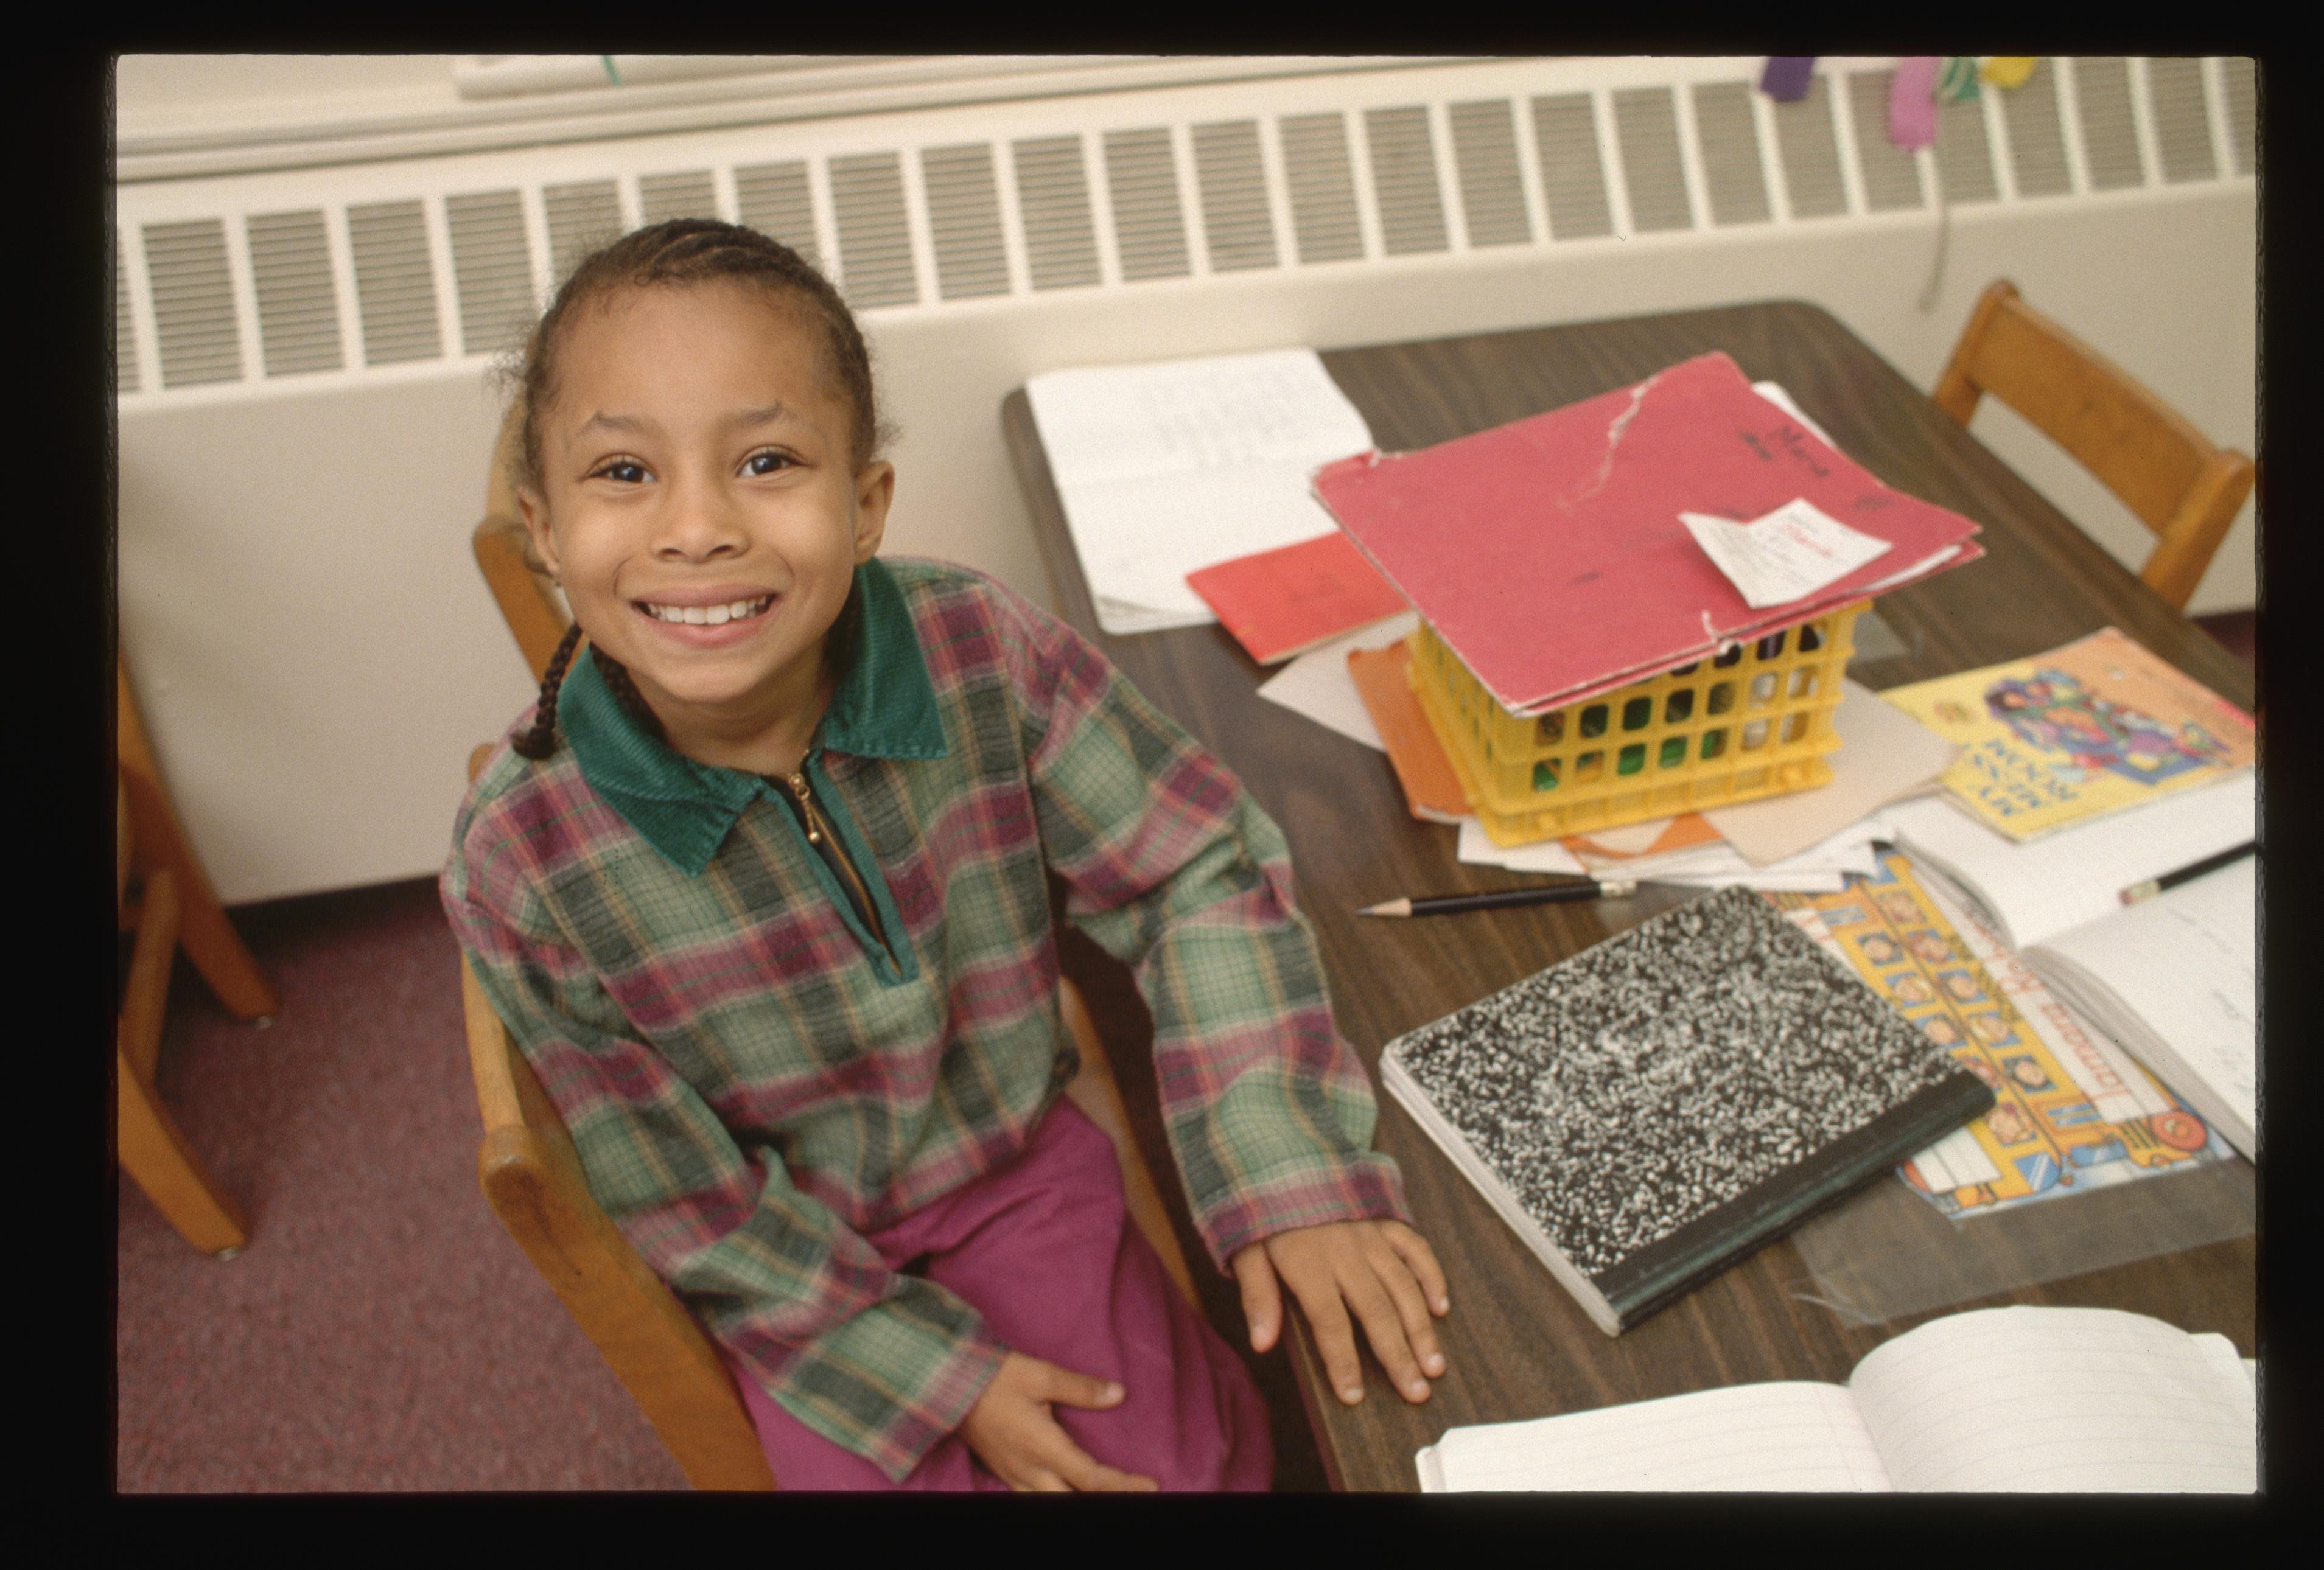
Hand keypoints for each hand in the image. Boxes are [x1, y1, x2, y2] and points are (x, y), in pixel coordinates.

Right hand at [957, 1352, 1158, 1491]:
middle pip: (1074, 1501)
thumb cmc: (993, 1376)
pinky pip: (1032, 1496)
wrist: (944, 1383)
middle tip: (1132, 1494)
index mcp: (1044, 1448)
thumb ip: (1081, 1388)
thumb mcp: (1041, 1375)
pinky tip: (1062, 1489)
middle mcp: (1029, 1470)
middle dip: (1104, 1500)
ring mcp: (1013, 1474)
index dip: (1125, 1486)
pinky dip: (1055, 1496)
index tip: (1151, 1487)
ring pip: (1051, 1503)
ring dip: (1079, 1500)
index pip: (1093, 1479)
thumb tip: (1118, 1394)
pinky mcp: (1002, 1471)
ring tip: (1102, 1493)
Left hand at [1231, 1219, 1448, 1406]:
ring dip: (1421, 1327)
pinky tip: (1441, 1307)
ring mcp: (1369, 1234)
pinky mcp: (1383, 1220)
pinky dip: (1431, 1276)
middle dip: (1398, 1355)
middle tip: (1417, 1392)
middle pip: (1376, 1310)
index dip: (1343, 1361)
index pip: (1330, 1321)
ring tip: (1433, 1364)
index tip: (1353, 1396)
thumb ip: (1258, 1296)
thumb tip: (1261, 1344)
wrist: (1280, 1151)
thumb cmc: (1261, 1208)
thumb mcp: (1245, 1249)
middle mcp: (1345, 1250)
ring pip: (1403, 1285)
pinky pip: (1414, 1248)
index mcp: (1308, 1261)